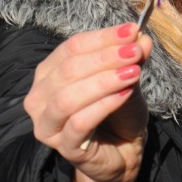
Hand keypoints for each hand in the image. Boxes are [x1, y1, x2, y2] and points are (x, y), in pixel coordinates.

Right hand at [24, 22, 152, 181]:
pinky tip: (124, 94)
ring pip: (68, 97)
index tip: (132, 30)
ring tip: (133, 73)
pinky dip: (103, 105)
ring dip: (103, 81)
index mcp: (50, 73)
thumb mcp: (128, 79)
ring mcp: (47, 124)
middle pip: (69, 69)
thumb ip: (131, 59)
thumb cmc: (118, 112)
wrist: (123, 151)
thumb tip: (142, 36)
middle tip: (136, 52)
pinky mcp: (63, 146)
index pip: (71, 47)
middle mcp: (40, 97)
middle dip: (105, 57)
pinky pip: (78, 123)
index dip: (102, 38)